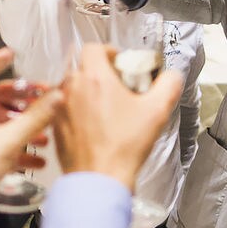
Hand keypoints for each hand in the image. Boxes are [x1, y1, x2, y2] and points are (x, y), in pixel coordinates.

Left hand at [53, 46, 183, 189]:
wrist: (99, 180)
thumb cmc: (124, 147)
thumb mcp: (157, 111)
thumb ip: (169, 85)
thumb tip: (171, 76)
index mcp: (94, 78)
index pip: (93, 48)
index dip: (108, 52)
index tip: (119, 64)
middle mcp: (71, 88)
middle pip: (81, 67)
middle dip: (99, 72)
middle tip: (116, 87)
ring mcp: (59, 108)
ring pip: (71, 88)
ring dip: (86, 91)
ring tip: (106, 108)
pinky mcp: (55, 126)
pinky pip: (63, 108)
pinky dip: (76, 110)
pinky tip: (94, 126)